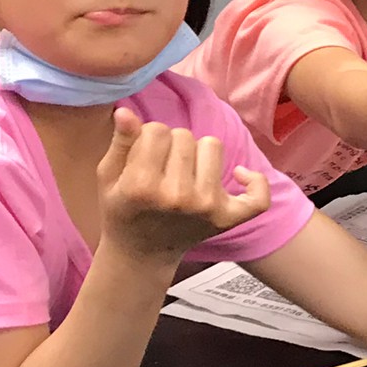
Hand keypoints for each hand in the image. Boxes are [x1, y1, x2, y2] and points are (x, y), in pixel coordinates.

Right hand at [96, 107, 272, 264]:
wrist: (140, 254)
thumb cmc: (122, 210)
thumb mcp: (109, 176)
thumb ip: (120, 143)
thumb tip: (127, 112)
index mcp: (142, 185)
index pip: (156, 130)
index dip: (148, 139)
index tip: (143, 157)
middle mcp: (177, 196)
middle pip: (184, 136)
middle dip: (171, 146)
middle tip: (162, 170)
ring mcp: (206, 207)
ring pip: (213, 146)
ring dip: (199, 154)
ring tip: (185, 174)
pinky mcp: (227, 218)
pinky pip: (257, 194)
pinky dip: (254, 182)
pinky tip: (238, 175)